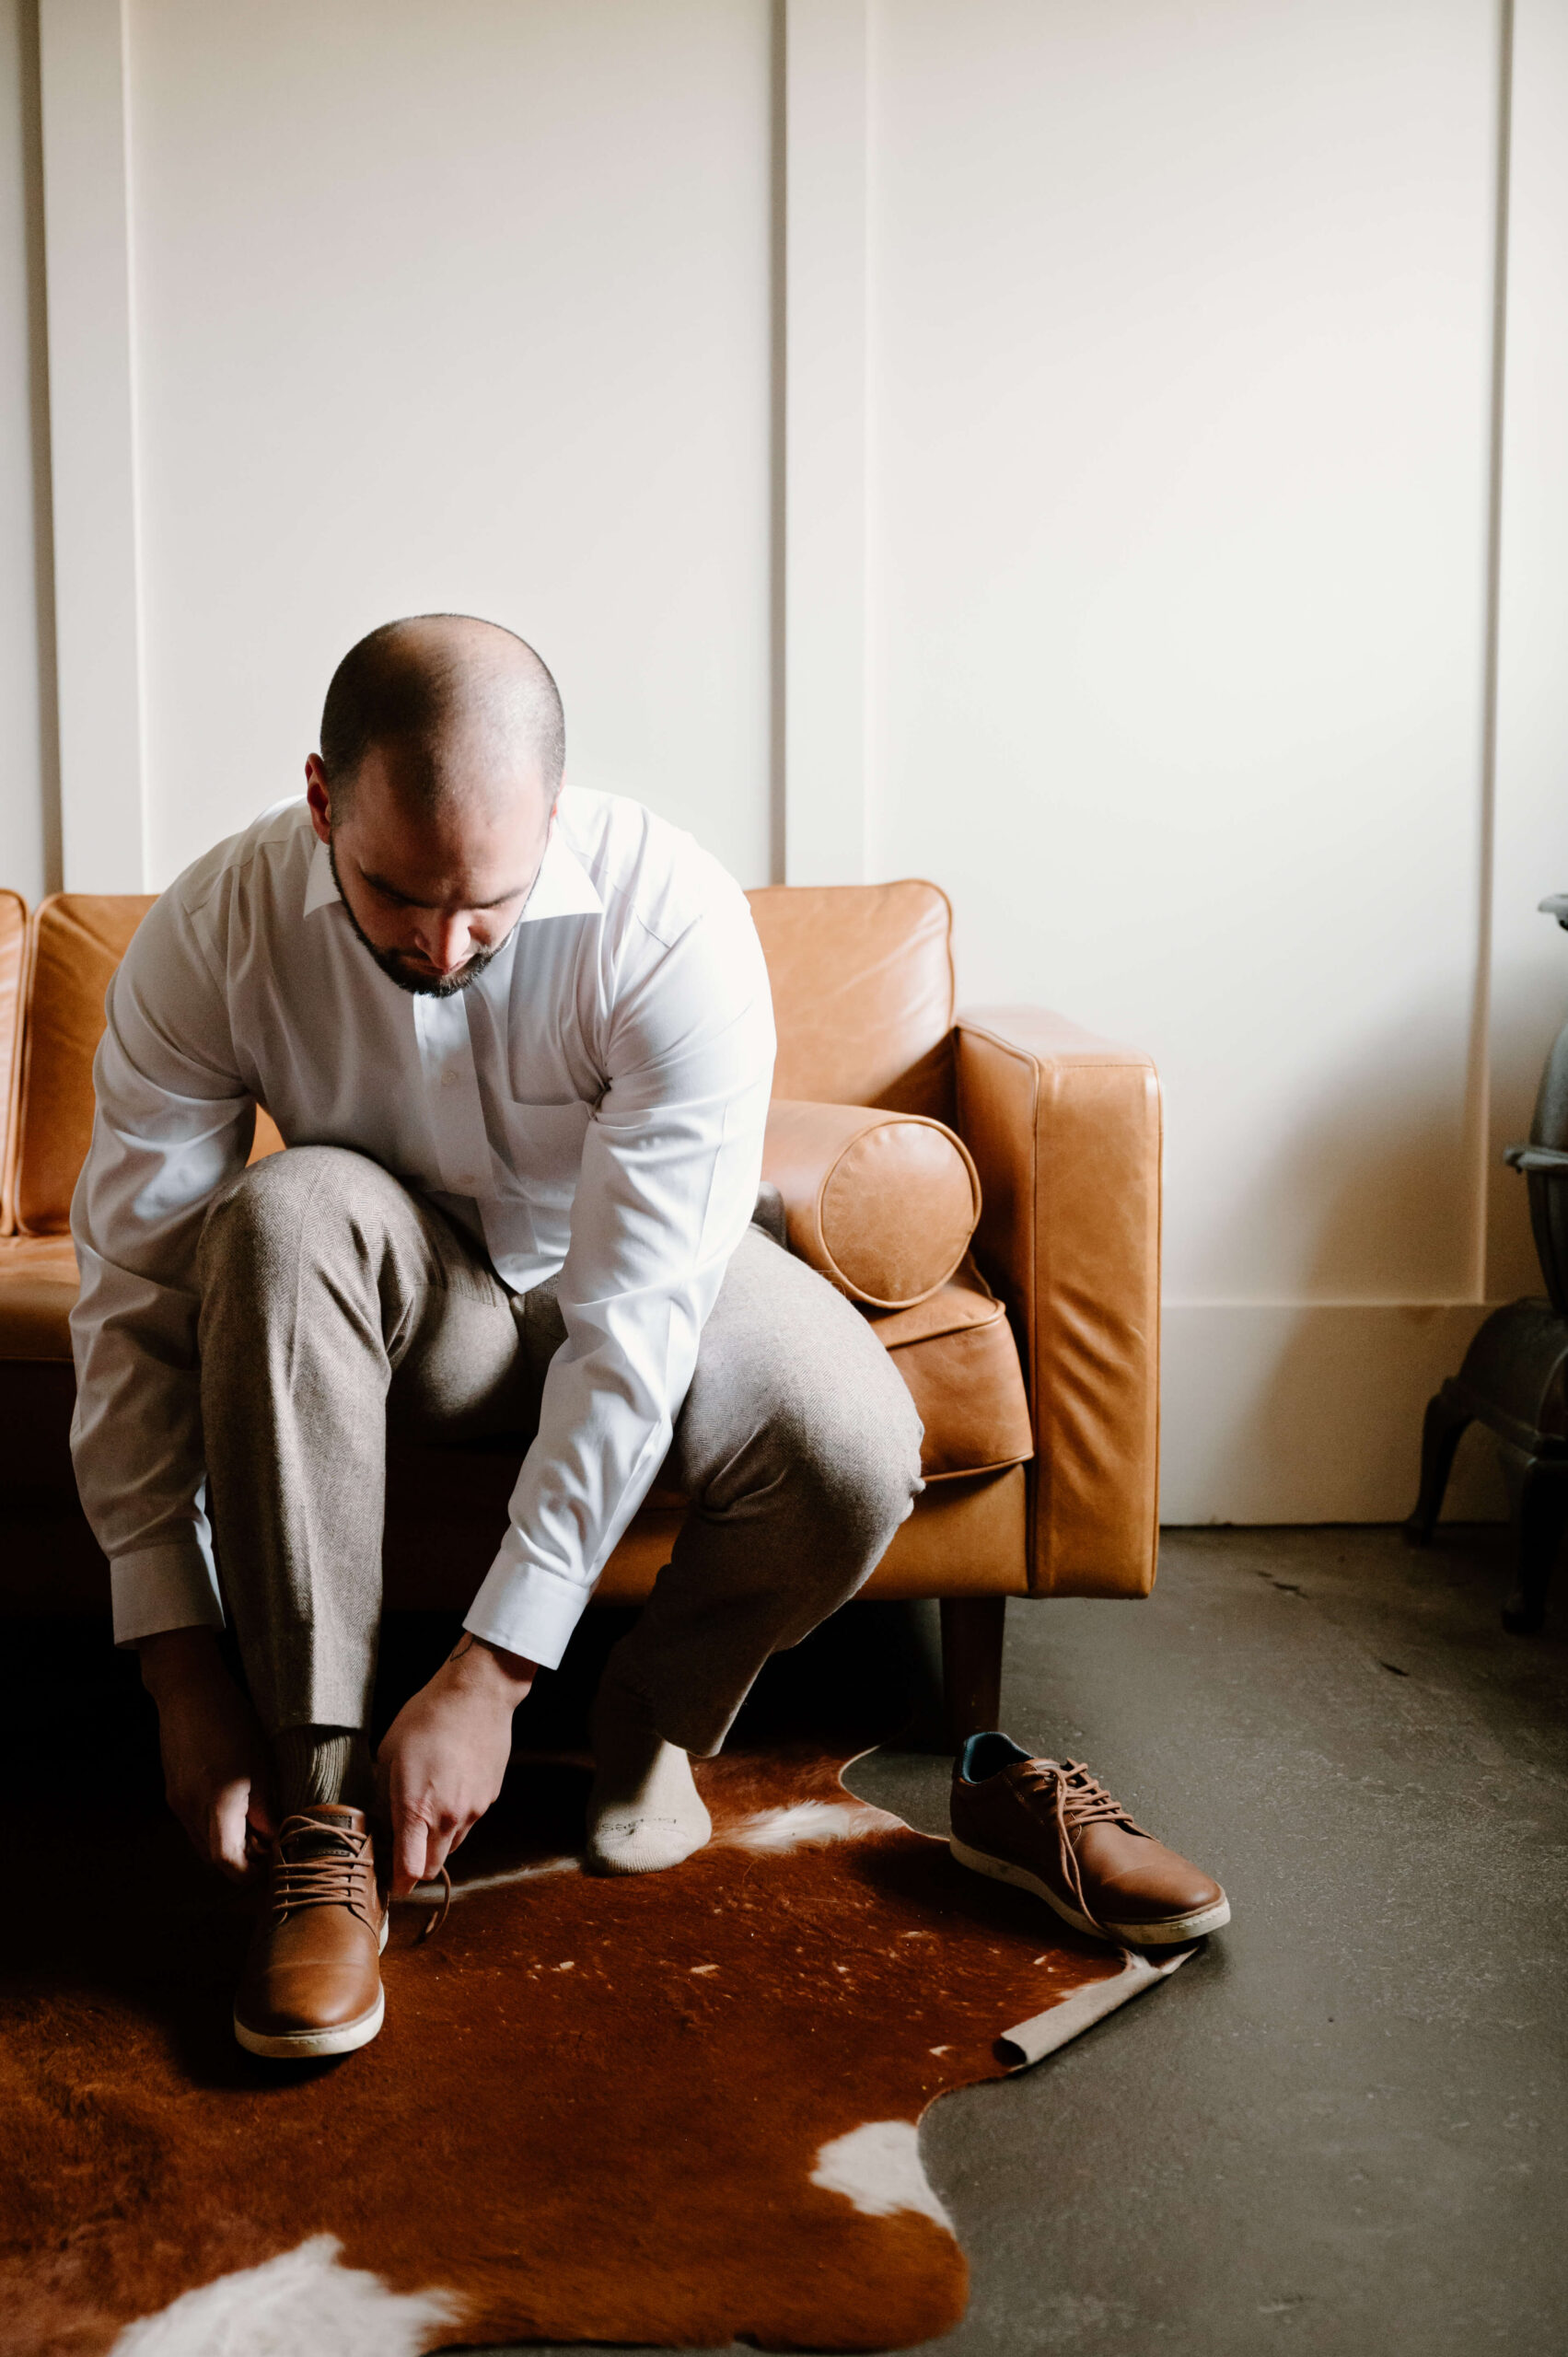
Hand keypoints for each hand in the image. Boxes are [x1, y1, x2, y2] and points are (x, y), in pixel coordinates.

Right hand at [138, 1627, 277, 1880]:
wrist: (188, 1691)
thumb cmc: (232, 1719)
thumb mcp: (261, 1762)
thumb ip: (265, 1806)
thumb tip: (275, 1837)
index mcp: (217, 1803)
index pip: (227, 1862)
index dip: (250, 1872)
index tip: (271, 1865)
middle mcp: (191, 1809)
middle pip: (213, 1859)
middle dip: (242, 1860)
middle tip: (270, 1845)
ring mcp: (177, 1802)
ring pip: (203, 1842)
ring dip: (229, 1843)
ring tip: (256, 1822)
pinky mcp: (173, 1792)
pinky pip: (194, 1824)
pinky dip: (215, 1826)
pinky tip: (236, 1805)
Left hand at [375, 1635, 535, 1896]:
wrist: (476, 1694)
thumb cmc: (426, 1718)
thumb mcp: (389, 1755)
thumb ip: (384, 1796)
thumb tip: (381, 1821)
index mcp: (417, 1809)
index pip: (409, 1870)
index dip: (398, 1885)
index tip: (389, 1885)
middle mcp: (448, 1818)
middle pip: (433, 1867)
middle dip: (417, 1867)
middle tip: (403, 1847)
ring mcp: (474, 1810)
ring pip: (452, 1845)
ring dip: (437, 1842)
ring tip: (426, 1810)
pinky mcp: (489, 1798)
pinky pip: (469, 1821)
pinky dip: (456, 1818)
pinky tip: (448, 1788)